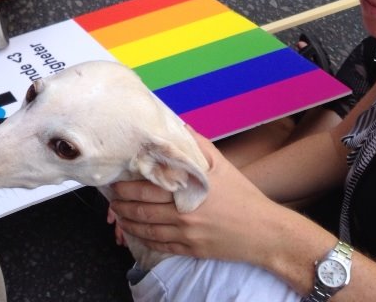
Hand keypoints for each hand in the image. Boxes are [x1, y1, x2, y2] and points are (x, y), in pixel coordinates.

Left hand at [107, 129, 281, 263]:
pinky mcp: (191, 250)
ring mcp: (186, 234)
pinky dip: (143, 239)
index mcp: (188, 189)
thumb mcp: (221, 164)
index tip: (114, 180)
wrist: (265, 232)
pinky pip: (160, 246)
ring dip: (127, 222)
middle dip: (121, 203)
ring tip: (117, 214)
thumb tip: (177, 124)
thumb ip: (196, 144)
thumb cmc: (243, 195)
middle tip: (110, 197)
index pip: (147, 187)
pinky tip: (134, 233)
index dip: (126, 185)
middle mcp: (183, 213)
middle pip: (142, 208)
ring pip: (146, 229)